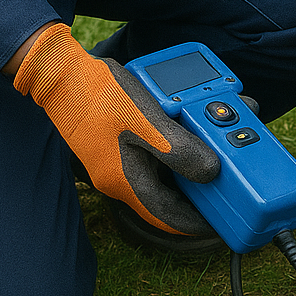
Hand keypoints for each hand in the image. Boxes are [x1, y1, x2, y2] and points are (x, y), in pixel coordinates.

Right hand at [13, 24, 219, 234]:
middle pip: (173, 196)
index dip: (202, 224)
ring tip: (221, 149)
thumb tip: (212, 172)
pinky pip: (159, 153)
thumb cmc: (99, 96)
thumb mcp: (146, 122)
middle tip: (235, 184)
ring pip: (168, 173)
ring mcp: (122, 162)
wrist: (59, 72)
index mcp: (129, 183)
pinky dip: (180, 144)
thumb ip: (180, 150)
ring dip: (194, 162)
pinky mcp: (123, 145)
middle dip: (204, 191)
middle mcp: (125, 178)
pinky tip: (194, 125)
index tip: (229, 222)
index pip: (171, 218)